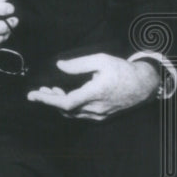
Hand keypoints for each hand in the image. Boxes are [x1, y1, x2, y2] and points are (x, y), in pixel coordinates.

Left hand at [26, 53, 159, 119]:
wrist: (144, 85)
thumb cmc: (123, 70)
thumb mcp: (101, 60)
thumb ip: (78, 64)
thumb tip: (59, 66)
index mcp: (95, 93)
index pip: (66, 102)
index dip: (47, 100)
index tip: (32, 95)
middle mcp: (96, 108)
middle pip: (66, 109)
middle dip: (50, 100)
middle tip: (39, 91)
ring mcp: (100, 114)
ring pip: (72, 113)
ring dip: (58, 103)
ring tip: (49, 91)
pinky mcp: (102, 116)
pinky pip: (80, 114)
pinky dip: (69, 107)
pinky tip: (64, 96)